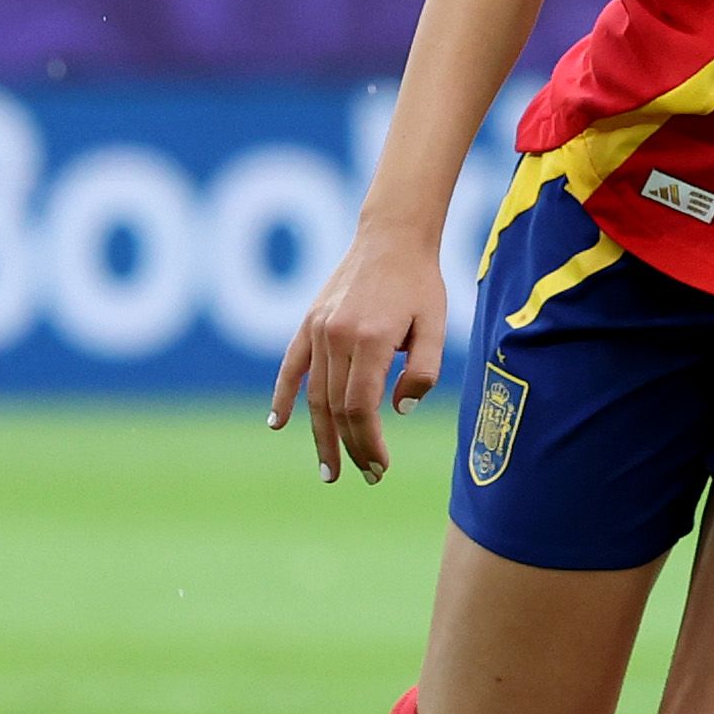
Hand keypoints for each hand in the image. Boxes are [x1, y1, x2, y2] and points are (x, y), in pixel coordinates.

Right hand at [269, 226, 445, 486]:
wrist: (391, 237)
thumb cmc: (421, 284)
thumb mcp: (436, 327)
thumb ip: (424, 371)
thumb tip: (398, 411)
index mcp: (370, 340)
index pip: (361, 408)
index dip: (368, 443)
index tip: (380, 467)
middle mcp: (337, 337)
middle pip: (336, 408)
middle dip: (350, 447)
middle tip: (366, 476)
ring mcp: (318, 330)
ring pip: (314, 395)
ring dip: (320, 436)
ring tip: (329, 469)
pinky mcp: (308, 323)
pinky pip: (291, 367)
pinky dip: (281, 396)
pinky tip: (277, 424)